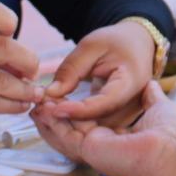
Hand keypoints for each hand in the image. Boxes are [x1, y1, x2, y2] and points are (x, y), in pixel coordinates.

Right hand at [0, 0, 43, 132]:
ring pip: (2, 82)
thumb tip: (27, 66)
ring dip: (25, 90)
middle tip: (32, 72)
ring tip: (34, 93)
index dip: (8, 20)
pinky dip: (13, 106)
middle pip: (6, 48)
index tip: (11, 34)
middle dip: (29, 62)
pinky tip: (21, 105)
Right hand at [33, 81, 175, 175]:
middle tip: (40, 104)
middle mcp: (106, 148)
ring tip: (37, 106)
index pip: (90, 128)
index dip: (75, 115)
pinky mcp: (93, 151)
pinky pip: (66, 138)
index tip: (65, 101)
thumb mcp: (159, 107)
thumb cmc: (175, 135)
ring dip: (50, 122)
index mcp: (119, 140)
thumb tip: (151, 86)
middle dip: (54, 120)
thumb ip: (151, 98)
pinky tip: (45, 112)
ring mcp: (97, 152)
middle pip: (72, 134)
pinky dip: (54, 125)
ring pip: (65, 137)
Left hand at [40, 19, 156, 120]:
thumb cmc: (116, 42)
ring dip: (67, 125)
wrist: (138, 47)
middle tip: (38, 108)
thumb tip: (51, 94)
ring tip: (41, 111)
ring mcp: (127, 116)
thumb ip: (71, 69)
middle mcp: (133, 105)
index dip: (79, 110)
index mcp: (131, 82)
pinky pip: (94, 130)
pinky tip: (53, 114)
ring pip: (95, 132)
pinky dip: (72, 126)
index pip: (105, 103)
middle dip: (67, 120)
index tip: (52, 108)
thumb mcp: (92, 46)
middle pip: (99, 123)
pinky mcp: (118, 121)